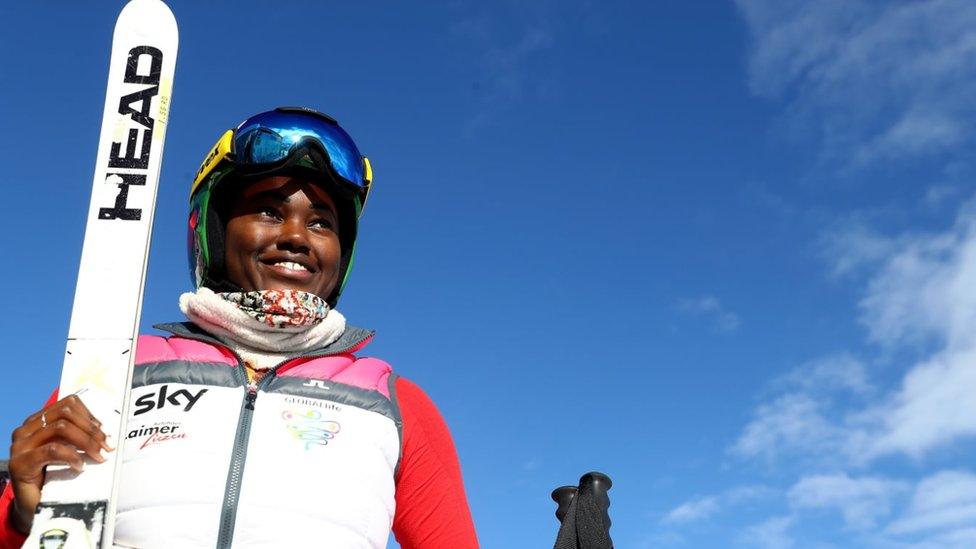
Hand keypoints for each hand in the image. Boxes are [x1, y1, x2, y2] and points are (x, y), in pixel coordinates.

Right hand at [7, 395, 111, 533]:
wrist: (35, 506)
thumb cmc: (54, 477)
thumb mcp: (68, 450)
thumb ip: (78, 435)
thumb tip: (105, 429)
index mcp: (38, 422)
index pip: (68, 404)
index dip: (90, 415)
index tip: (105, 432)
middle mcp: (26, 430)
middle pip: (66, 414)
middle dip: (91, 429)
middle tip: (107, 446)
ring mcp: (20, 446)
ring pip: (60, 428)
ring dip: (86, 442)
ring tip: (98, 456)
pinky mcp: (19, 463)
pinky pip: (52, 450)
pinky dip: (72, 456)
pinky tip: (80, 467)